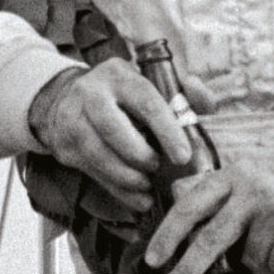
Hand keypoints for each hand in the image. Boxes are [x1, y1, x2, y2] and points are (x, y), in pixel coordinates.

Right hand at [28, 61, 191, 214]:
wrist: (67, 99)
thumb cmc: (122, 94)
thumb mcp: (150, 83)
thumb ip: (184, 93)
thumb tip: (208, 103)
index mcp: (120, 75)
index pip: (145, 101)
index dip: (166, 129)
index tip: (182, 156)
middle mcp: (92, 93)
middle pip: (113, 128)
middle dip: (140, 155)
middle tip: (158, 167)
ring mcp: (73, 119)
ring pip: (98, 154)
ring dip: (127, 177)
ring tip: (147, 185)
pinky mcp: (65, 145)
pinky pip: (93, 172)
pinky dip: (118, 191)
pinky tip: (138, 198)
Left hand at [143, 138, 273, 273]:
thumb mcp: (252, 172)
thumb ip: (216, 186)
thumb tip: (174, 192)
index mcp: (233, 174)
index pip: (191, 205)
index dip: (168, 234)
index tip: (151, 260)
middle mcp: (250, 188)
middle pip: (208, 239)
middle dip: (183, 273)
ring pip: (252, 260)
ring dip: (266, 266)